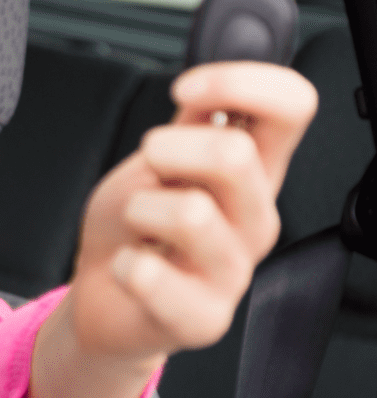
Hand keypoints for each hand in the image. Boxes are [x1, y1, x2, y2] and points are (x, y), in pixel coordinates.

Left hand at [70, 60, 316, 360]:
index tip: (185, 92)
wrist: (105, 296)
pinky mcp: (203, 317)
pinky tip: (129, 267)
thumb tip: (216, 80)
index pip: (292, 107)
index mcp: (252, 170)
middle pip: (235, 155)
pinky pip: (152, 275)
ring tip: (137, 226)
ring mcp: (234, 270)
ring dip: (138, 207)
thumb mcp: (156, 159)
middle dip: (167, 149)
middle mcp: (254, 217)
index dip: (238, 83)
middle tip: (148, 172)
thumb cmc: (133, 226)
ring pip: (191, 213)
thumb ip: (190, 121)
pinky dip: (122, 262)